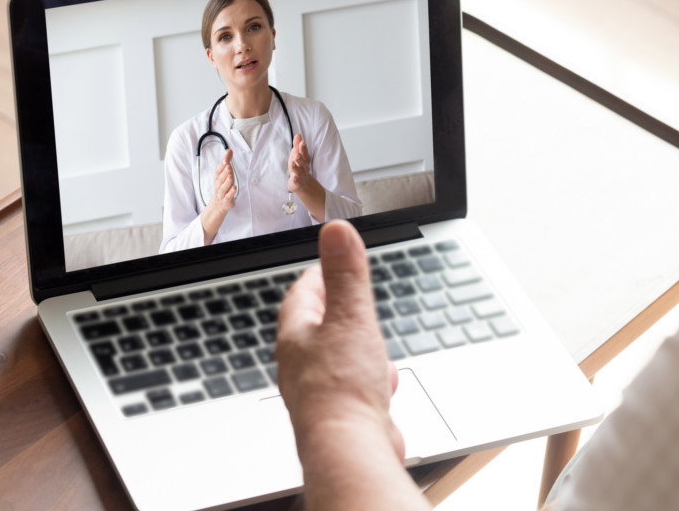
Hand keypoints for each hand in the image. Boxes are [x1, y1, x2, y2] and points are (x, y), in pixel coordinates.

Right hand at [200, 149, 234, 244]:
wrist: (219, 206)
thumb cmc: (223, 187)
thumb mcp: (225, 174)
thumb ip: (227, 162)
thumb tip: (230, 150)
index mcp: (217, 179)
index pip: (218, 170)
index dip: (222, 164)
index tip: (227, 157)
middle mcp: (218, 186)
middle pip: (220, 178)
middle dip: (224, 172)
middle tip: (228, 165)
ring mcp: (222, 194)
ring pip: (223, 187)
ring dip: (226, 181)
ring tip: (230, 175)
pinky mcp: (226, 201)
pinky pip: (228, 197)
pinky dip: (231, 193)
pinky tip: (234, 188)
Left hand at [277, 220, 403, 460]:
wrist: (349, 448)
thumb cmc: (342, 387)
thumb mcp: (351, 317)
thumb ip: (347, 274)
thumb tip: (336, 229)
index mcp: (295, 334)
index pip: (303, 292)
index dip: (321, 273)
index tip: (333, 260)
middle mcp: (300, 363)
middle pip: (318, 324)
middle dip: (342, 310)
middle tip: (353, 296)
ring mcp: (318, 390)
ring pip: (337, 356)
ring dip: (358, 345)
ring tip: (371, 340)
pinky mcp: (338, 412)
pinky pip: (353, 385)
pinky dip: (368, 377)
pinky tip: (383, 382)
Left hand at [287, 133, 311, 192]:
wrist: (303, 183)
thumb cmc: (299, 166)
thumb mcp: (297, 155)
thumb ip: (297, 145)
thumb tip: (298, 134)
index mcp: (304, 159)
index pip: (305, 153)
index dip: (303, 148)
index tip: (302, 142)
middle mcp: (304, 167)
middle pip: (303, 162)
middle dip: (300, 157)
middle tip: (297, 154)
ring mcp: (301, 175)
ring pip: (299, 171)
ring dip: (297, 167)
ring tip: (293, 162)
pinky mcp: (298, 183)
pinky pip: (297, 181)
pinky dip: (296, 179)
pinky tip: (294, 177)